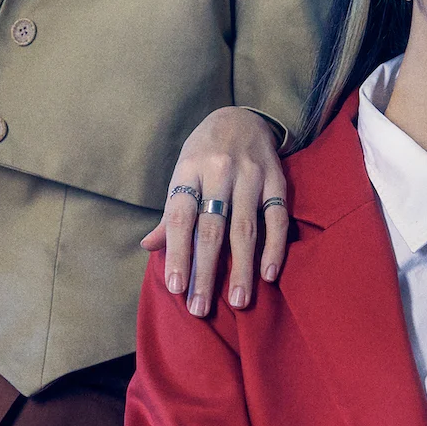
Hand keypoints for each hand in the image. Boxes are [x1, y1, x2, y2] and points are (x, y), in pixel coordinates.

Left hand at [141, 108, 289, 315]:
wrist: (241, 117)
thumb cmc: (204, 154)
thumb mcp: (182, 174)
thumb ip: (170, 213)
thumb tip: (149, 246)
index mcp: (189, 170)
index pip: (180, 217)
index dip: (178, 253)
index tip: (176, 287)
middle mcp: (219, 171)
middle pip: (211, 229)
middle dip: (206, 271)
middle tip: (200, 308)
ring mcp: (250, 175)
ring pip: (244, 228)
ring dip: (241, 268)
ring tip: (238, 301)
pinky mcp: (277, 180)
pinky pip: (276, 218)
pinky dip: (274, 247)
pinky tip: (268, 274)